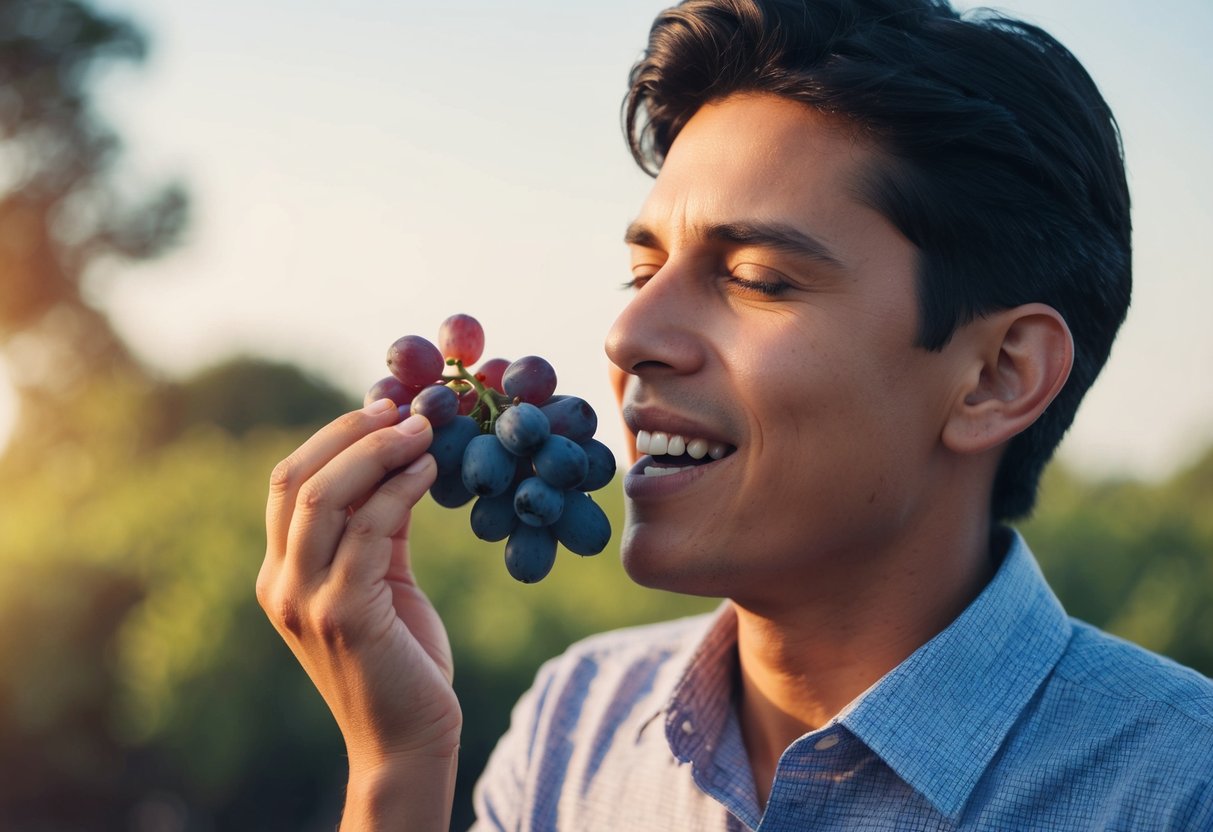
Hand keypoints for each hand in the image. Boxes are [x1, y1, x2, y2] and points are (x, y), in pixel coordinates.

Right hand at [257, 399, 461, 778]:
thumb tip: (401, 461)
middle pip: (296, 479)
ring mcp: (304, 599)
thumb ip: (380, 528)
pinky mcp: (343, 614)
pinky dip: (401, 489)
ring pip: (326, 496)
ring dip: (379, 453)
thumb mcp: (381, 582)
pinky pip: (370, 530)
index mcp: (280, 573)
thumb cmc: (399, 659)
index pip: (287, 482)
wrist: (406, 739)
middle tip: (405, 409)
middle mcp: (279, 583)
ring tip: (426, 431)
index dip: (332, 437)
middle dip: (351, 433)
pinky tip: (431, 473)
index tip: (382, 407)